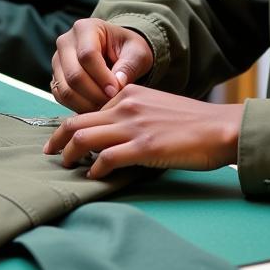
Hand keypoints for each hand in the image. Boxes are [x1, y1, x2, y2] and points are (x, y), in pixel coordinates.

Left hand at [44, 85, 243, 179]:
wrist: (219, 127)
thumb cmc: (191, 122)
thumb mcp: (155, 107)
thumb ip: (132, 114)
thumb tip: (111, 134)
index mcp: (128, 94)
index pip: (88, 110)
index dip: (72, 126)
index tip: (63, 138)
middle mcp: (126, 106)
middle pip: (77, 122)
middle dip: (58, 139)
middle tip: (49, 152)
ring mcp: (133, 126)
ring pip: (84, 138)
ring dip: (69, 155)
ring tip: (65, 166)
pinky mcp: (144, 147)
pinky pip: (106, 158)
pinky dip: (94, 169)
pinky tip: (94, 176)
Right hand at [50, 17, 153, 112]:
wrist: (116, 52)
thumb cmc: (127, 49)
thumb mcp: (137, 52)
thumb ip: (128, 66)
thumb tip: (117, 85)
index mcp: (85, 28)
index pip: (87, 55)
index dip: (102, 77)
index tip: (116, 91)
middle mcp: (65, 42)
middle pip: (74, 74)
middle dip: (95, 94)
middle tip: (112, 103)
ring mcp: (57, 61)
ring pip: (65, 89)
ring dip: (86, 104)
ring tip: (105, 107)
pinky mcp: (55, 77)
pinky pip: (61, 97)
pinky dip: (77, 107)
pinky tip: (95, 107)